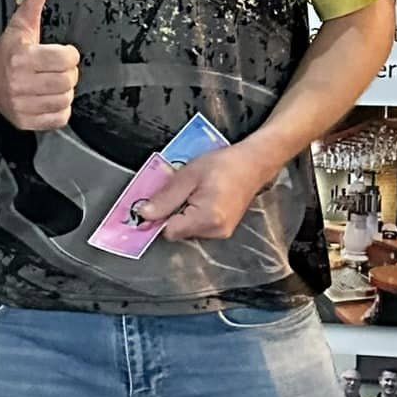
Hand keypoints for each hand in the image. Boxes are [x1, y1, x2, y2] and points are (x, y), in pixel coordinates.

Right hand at [0, 0, 79, 130]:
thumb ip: (32, 1)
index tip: (61, 53)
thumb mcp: (21, 25)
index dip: (68, 54)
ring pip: (65, 99)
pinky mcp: (25, 121)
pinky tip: (49, 98)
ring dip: (64, 91)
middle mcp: (19, 83)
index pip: (66, 58)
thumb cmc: (7, 53)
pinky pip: (59, 118)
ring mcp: (21, 104)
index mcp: (21, 57)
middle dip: (68, 73)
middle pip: (67, 80)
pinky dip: (59, 109)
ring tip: (52, 83)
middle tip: (58, 69)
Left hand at [136, 140, 277, 241]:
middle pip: (178, 232)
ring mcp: (222, 233)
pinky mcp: (224, 230)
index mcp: (207, 218)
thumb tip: (143, 215)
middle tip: (181, 191)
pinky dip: (194, 215)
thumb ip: (165, 198)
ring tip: (194, 192)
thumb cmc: (224, 165)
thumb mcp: (188, 175)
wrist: (254, 163)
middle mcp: (216, 231)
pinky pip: (198, 227)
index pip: (168, 231)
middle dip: (172, 213)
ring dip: (183, 213)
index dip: (159, 216)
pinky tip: (201, 198)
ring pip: (187, 230)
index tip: (157, 201)